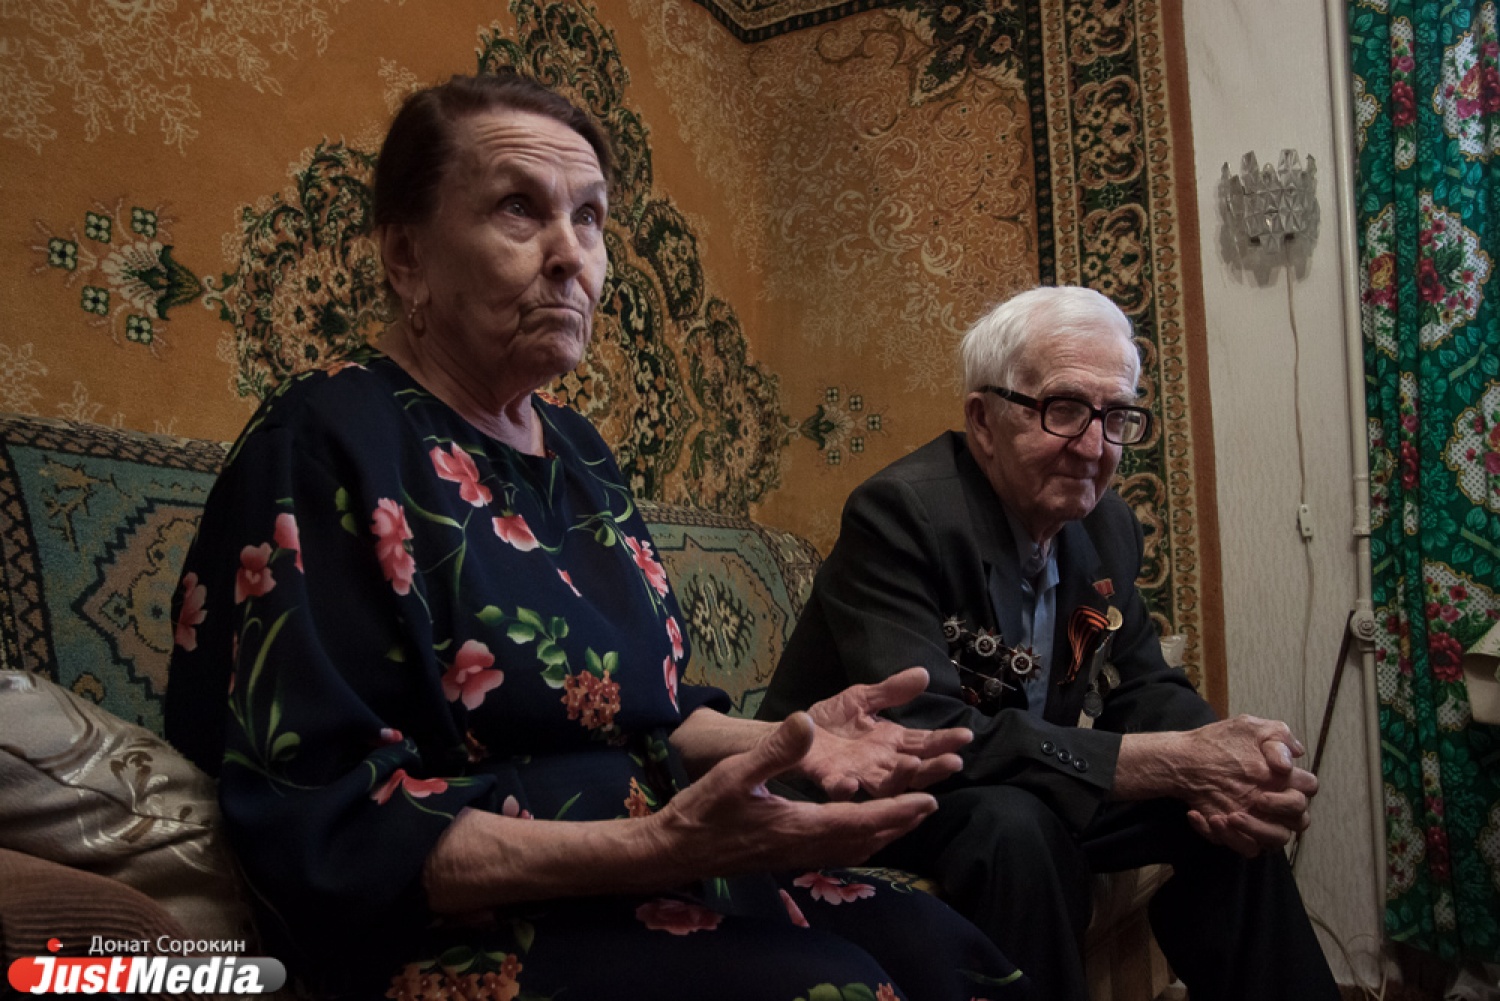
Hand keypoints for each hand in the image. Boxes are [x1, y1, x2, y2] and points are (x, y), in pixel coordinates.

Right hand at [651, 713, 939, 876]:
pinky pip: (835, 854)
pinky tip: (857, 830)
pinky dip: (858, 840)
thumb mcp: (735, 773)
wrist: (674, 851)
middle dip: (900, 823)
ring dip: (882, 834)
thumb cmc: (702, 811)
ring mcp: (795, 858)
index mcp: (800, 827)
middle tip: (929, 805)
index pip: (861, 822)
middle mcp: (804, 849)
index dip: (897, 811)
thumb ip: (775, 750)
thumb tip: (807, 721)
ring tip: (904, 816)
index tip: (929, 800)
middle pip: (865, 841)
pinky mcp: (786, 859)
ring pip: (852, 851)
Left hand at [800, 667, 971, 799]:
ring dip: (900, 777)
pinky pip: (839, 788)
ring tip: (913, 764)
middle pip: (914, 769)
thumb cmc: (831, 719)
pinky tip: (851, 783)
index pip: (924, 743)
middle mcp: (880, 762)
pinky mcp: (829, 778)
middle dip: (934, 767)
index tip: (965, 735)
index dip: (945, 741)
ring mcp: (857, 773)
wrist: (791, 729)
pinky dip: (845, 788)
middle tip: (953, 761)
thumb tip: (924, 673)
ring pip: (886, 784)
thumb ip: (891, 690)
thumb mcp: (862, 698)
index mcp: (890, 742)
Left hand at [1180, 715, 1316, 856]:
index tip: (1273, 778)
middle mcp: (1276, 804)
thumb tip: (1296, 754)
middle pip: (1300, 821)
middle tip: (1256, 800)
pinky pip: (1244, 847)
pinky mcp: (1237, 834)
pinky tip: (1201, 816)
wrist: (1184, 758)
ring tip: (1226, 817)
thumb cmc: (1221, 742)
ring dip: (1254, 831)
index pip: (1308, 789)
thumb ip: (1277, 736)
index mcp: (1283, 779)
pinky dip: (1225, 837)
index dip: (1298, 787)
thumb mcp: (1248, 728)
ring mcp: (1258, 821)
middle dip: (1280, 812)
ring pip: (1276, 841)